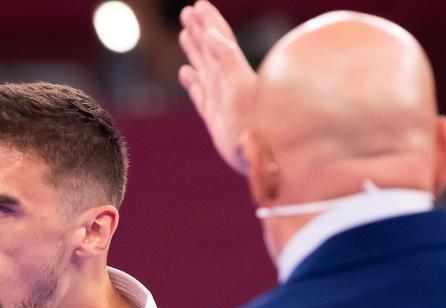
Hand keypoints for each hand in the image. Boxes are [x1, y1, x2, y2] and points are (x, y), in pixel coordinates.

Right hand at [178, 1, 257, 175]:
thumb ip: (227, 59)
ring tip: (184, 34)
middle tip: (186, 12)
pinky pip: (199, 93)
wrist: (261, 154)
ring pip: (203, 67)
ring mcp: (220, 98)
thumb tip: (209, 33)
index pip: (219, 38)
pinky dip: (191, 81)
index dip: (208, 20)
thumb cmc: (255, 122)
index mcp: (233, 70)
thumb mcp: (238, 86)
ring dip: (194, 50)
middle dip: (198, 29)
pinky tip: (185, 73)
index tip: (197, 4)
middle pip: (210, 48)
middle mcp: (227, 81)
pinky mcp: (214, 116)